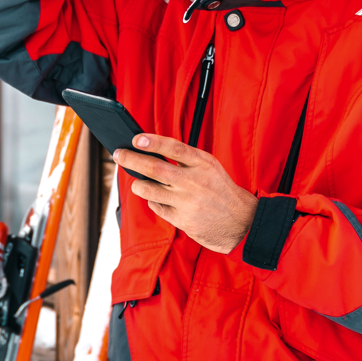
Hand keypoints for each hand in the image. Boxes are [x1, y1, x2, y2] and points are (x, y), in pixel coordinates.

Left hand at [114, 134, 257, 253]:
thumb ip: (185, 157)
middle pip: (155, 169)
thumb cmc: (220, 189)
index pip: (174, 148)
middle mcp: (194, 182)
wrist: (242, 221)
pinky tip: (157, 198)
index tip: (136, 139)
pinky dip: (152, 201)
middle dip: (132, 160)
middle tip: (119, 154)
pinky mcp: (183, 220)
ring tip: (137, 181)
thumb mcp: (209, 166)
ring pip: (149, 190)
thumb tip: (152, 149)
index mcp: (202, 164)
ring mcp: (187, 202)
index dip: (153, 142)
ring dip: (138, 184)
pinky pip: (156, 207)